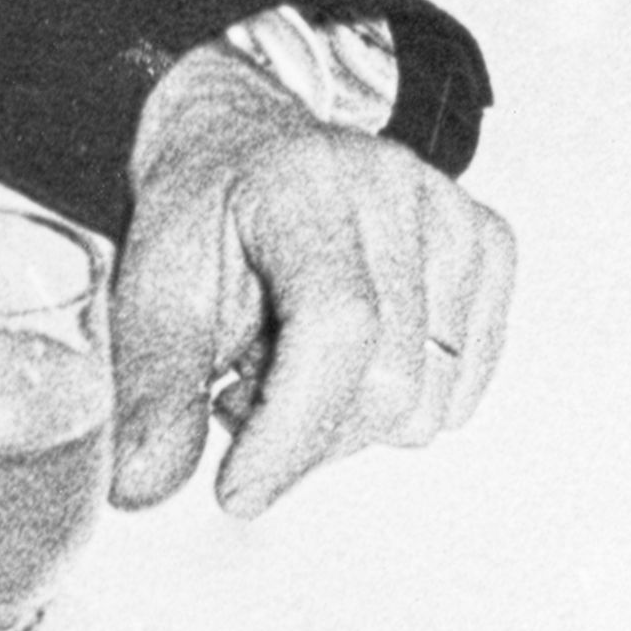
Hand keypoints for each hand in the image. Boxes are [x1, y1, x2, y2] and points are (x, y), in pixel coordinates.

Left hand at [107, 42, 513, 517]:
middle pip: (389, 386)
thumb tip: (142, 488)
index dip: (292, 430)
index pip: (337, 327)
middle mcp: (395, 186)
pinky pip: (462, 391)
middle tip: (241, 388)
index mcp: (303, 182)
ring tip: (290, 357)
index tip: (235, 492)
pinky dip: (399, 401)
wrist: (241, 137)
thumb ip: (154, 385)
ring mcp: (452, 212)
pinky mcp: (487, 244)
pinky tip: (345, 350)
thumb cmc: (201, 208)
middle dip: (306, 430)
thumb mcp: (150, 282)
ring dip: (347, 418)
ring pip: (430, 406)